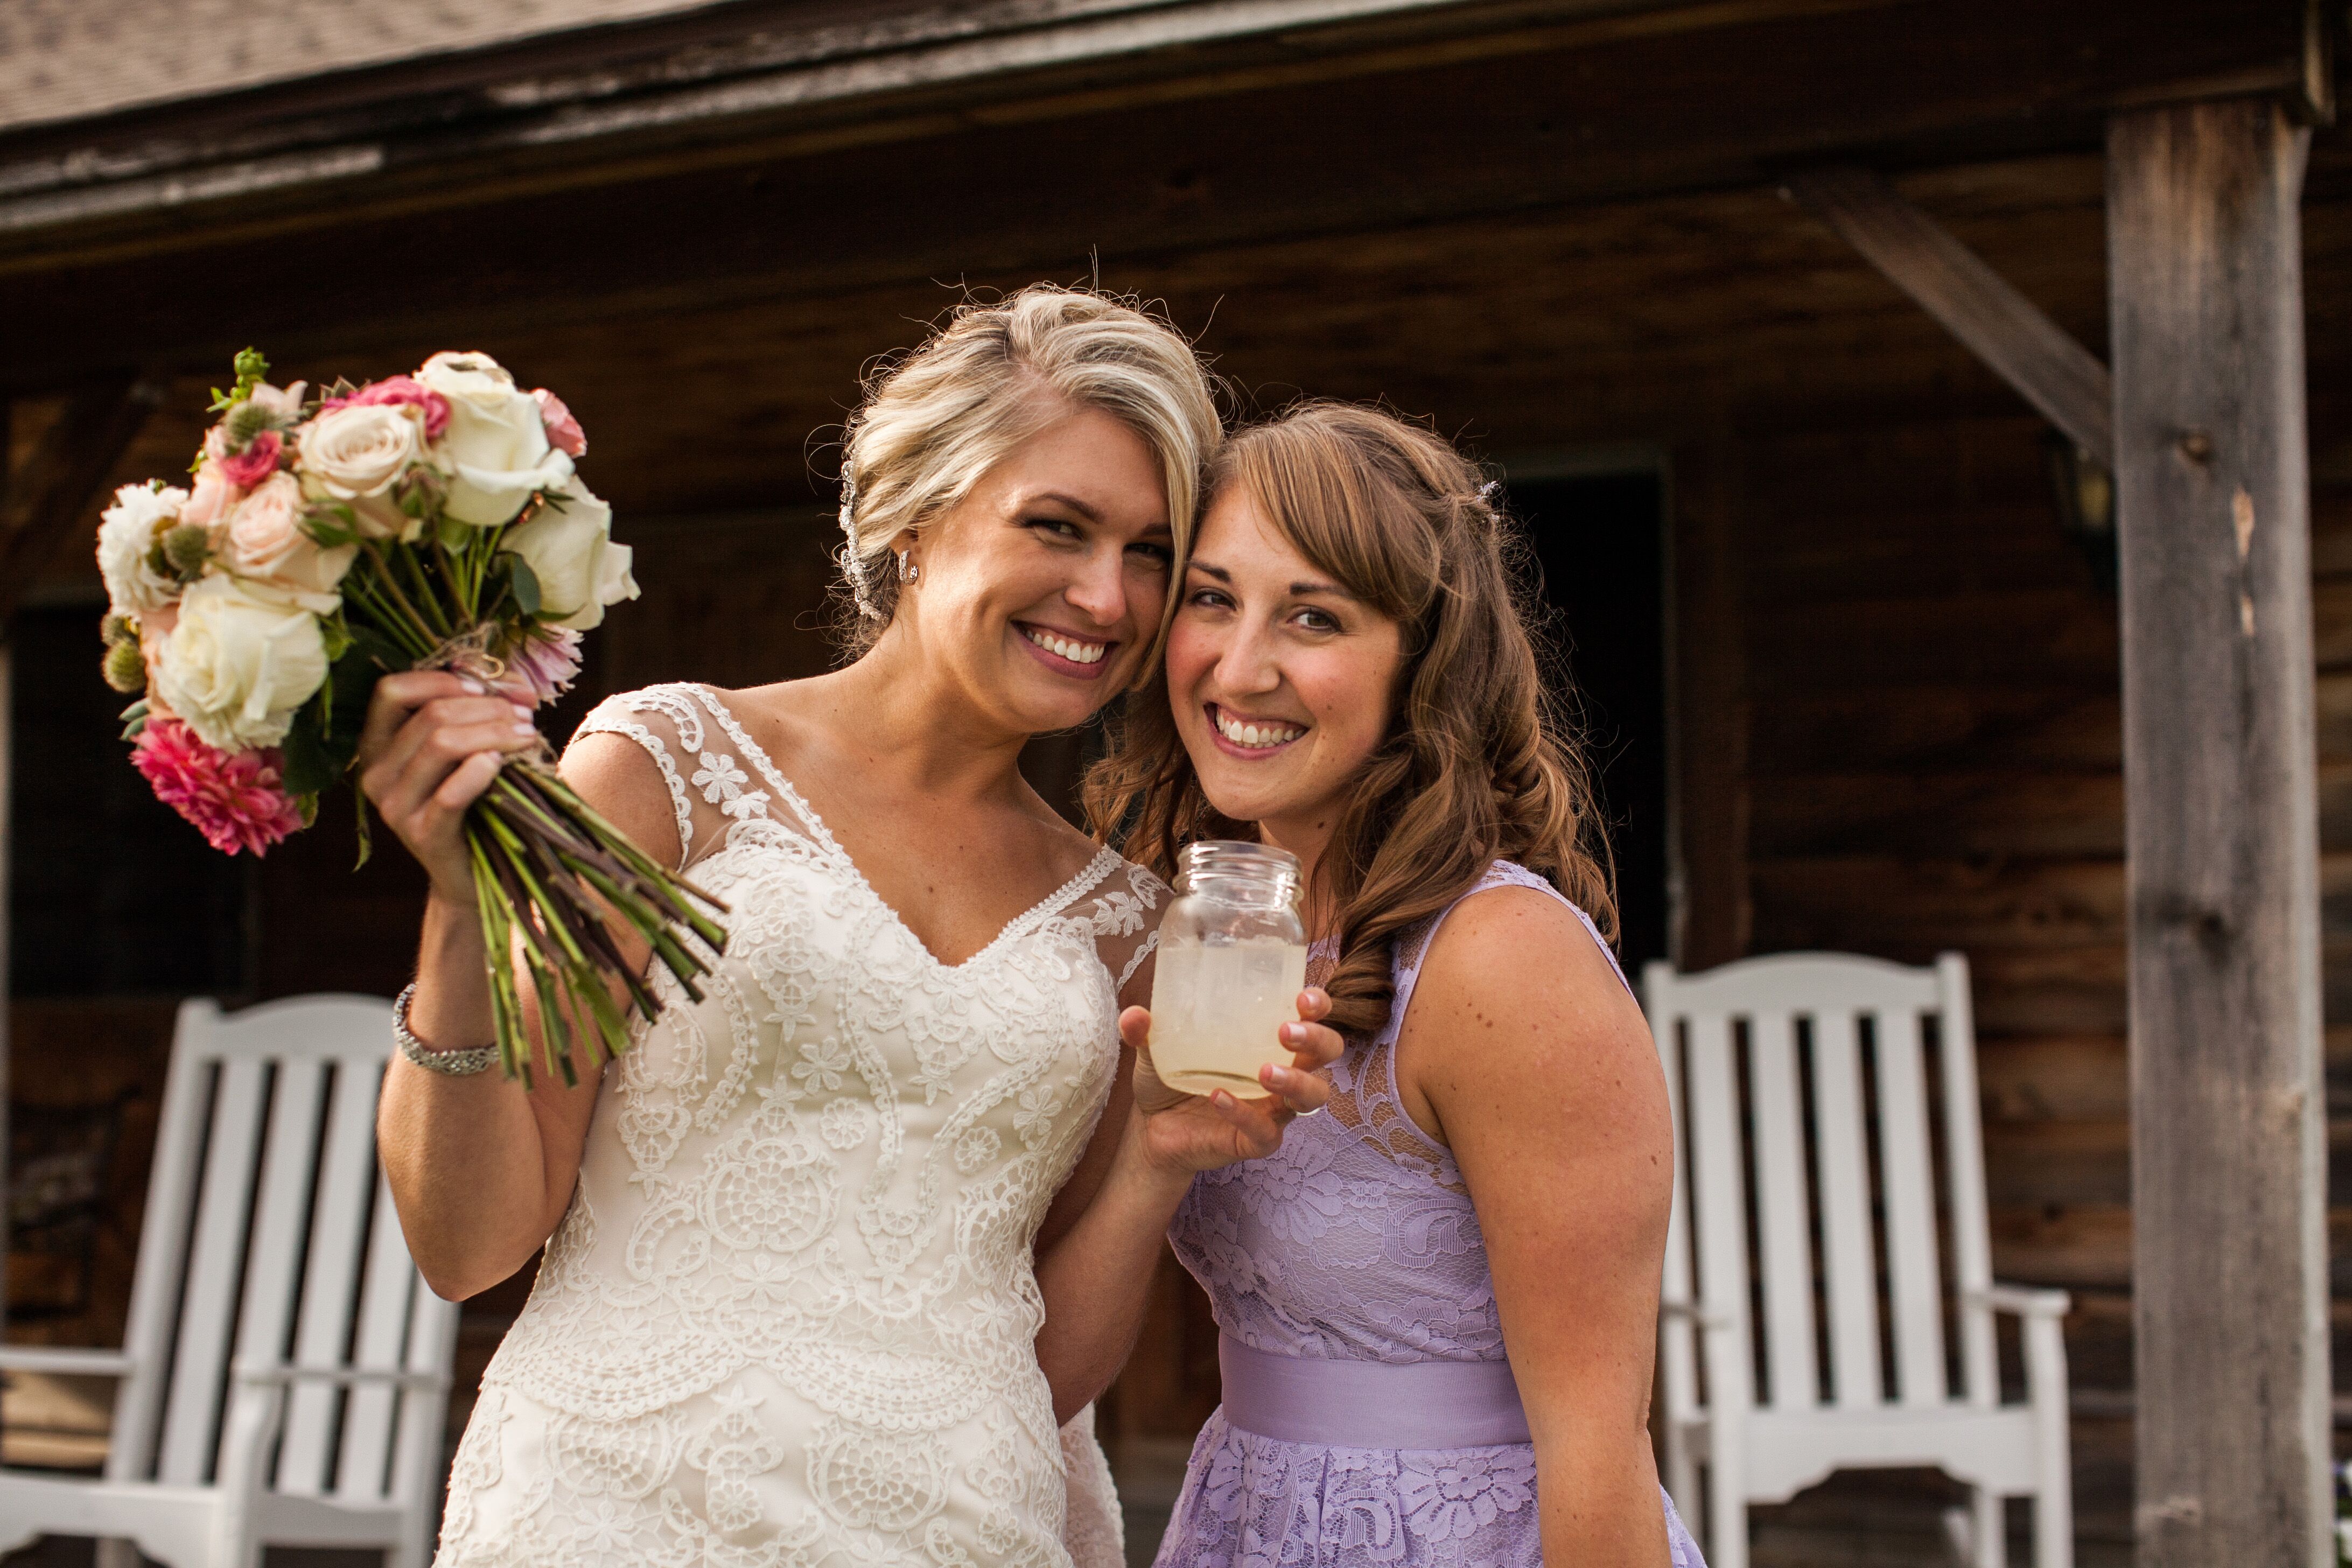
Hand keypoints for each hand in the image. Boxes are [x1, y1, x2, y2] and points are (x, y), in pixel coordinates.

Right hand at [356, 671, 542, 902]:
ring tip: (528, 736)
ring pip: (442, 744)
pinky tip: (503, 763)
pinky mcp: (422, 835)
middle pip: (430, 715)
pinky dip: (482, 770)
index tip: (486, 687)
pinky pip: (451, 792)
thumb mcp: (468, 748)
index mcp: (377, 744)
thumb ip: (479, 710)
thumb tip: (515, 684)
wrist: (474, 872)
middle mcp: (375, 773)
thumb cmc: (475, 799)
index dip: (442, 680)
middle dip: (487, 708)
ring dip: (494, 732)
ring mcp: (394, 806)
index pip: (392, 690)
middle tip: (526, 716)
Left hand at [1121, 987, 1343, 1175]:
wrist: (1151, 1132)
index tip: (1304, 997)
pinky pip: (1265, 1132)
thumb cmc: (1170, 1080)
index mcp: (1268, 1040)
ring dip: (1295, 1081)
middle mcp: (1282, 1072)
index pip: (1313, 1018)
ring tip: (1264, 1070)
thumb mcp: (1154, 1050)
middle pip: (1327, 1054)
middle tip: (1286, 1030)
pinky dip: (1244, 1114)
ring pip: (1311, 1098)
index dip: (1320, 1006)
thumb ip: (1145, 1031)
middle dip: (1317, 1039)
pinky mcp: (1255, 1141)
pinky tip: (1219, 1098)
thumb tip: (1134, 1015)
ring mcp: (1273, 1109)